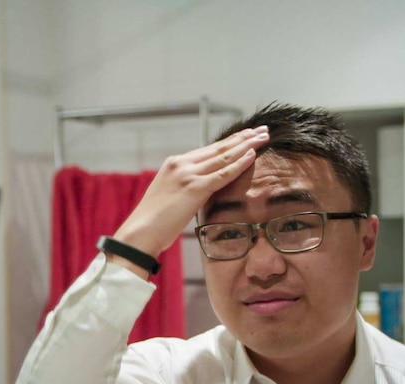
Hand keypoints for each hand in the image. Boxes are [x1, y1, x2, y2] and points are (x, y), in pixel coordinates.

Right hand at [112, 127, 268, 259]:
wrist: (140, 232)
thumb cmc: (153, 221)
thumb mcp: (169, 196)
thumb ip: (186, 187)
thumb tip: (203, 190)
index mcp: (174, 164)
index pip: (208, 149)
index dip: (229, 141)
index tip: (246, 135)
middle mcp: (181, 164)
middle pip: (218, 147)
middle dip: (243, 138)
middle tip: (261, 130)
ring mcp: (188, 174)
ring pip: (223, 156)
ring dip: (246, 145)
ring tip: (264, 136)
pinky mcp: (194, 188)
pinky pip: (223, 173)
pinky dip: (239, 163)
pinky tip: (253, 155)